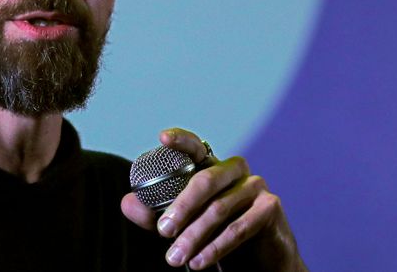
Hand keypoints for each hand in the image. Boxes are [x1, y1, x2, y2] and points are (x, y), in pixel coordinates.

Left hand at [121, 128, 307, 270]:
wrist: (260, 262)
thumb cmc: (218, 235)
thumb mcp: (184, 225)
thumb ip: (157, 214)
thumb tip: (127, 203)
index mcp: (213, 168)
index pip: (196, 147)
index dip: (181, 139)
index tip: (162, 138)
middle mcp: (235, 171)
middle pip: (205, 180)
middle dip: (181, 207)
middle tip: (162, 231)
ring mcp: (255, 186)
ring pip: (219, 208)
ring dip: (194, 236)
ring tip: (174, 258)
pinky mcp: (270, 207)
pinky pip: (239, 227)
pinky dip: (216, 247)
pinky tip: (198, 262)